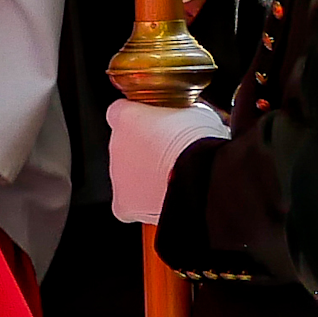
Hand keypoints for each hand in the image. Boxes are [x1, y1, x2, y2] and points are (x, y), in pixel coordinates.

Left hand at [107, 97, 230, 227]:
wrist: (201, 174)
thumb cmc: (199, 141)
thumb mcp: (193, 111)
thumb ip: (177, 113)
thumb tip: (186, 118)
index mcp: (126, 116)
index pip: (120, 111)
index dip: (140, 118)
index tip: (155, 124)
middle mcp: (116, 144)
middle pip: (125, 146)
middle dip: (145, 151)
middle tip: (171, 154)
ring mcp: (118, 174)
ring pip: (127, 174)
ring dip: (144, 176)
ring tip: (171, 178)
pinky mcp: (123, 202)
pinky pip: (126, 204)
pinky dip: (140, 204)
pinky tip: (160, 199)